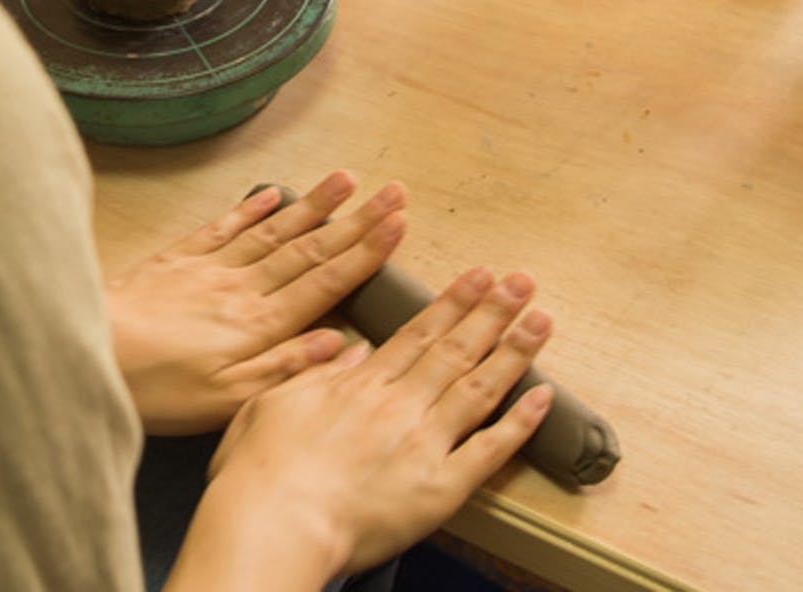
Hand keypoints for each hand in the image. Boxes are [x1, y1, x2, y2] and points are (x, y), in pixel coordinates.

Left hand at [106, 171, 405, 433]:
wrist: (87, 355)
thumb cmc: (154, 390)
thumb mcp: (226, 400)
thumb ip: (286, 368)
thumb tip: (342, 344)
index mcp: (260, 325)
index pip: (326, 281)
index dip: (366, 252)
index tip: (398, 225)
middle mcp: (242, 289)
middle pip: (310, 248)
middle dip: (356, 220)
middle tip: (393, 192)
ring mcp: (209, 269)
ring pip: (273, 231)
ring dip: (314, 205)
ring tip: (347, 180)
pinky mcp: (176, 261)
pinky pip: (222, 228)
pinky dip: (251, 209)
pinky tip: (272, 194)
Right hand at [174, 268, 553, 586]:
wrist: (272, 526)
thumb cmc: (259, 474)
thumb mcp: (271, 403)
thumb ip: (314, 374)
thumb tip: (350, 352)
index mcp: (360, 386)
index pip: (419, 334)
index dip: (453, 303)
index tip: (480, 277)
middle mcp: (399, 406)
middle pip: (455, 350)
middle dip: (492, 312)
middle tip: (522, 282)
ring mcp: (424, 445)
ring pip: (478, 388)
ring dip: (514, 351)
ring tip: (541, 321)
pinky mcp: (440, 489)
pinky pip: (489, 451)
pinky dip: (519, 423)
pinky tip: (543, 397)